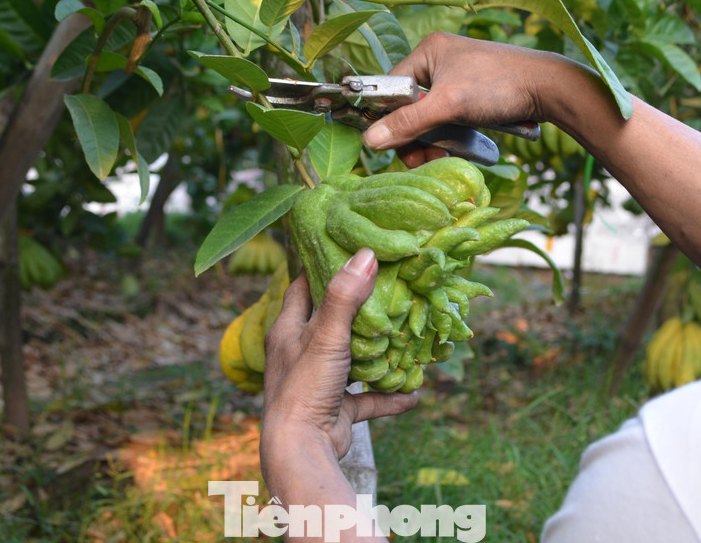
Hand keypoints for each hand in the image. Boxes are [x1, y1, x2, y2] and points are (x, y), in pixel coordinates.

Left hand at [261, 249, 418, 465]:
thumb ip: (345, 296)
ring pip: (350, 360)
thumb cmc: (305, 386)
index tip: (347, 251)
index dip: (320, 269)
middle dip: (356, 309)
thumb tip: (366, 254)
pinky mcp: (335, 409)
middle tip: (386, 289)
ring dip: (375, 354)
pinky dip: (387, 396)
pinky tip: (412, 393)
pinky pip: (366, 398)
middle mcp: (299, 354)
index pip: (302, 289)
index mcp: (287, 331)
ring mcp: (317, 383)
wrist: (301, 449)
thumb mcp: (326, 334)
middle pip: (329, 322)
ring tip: (403, 337)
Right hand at [362, 33, 575, 163]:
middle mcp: (439, 60)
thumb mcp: (449, 105)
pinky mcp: (472, 95)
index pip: (392, 88)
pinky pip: (448, 119)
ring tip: (439, 160)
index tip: (393, 146)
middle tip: (421, 161)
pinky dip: (449, 137)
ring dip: (432, 141)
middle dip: (414, 136)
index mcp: (428, 51)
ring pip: (429, 117)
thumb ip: (408, 123)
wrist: (549, 88)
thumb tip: (370, 141)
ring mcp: (457, 78)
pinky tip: (454, 152)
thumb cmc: (498, 86)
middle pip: (409, 106)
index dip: (389, 118)